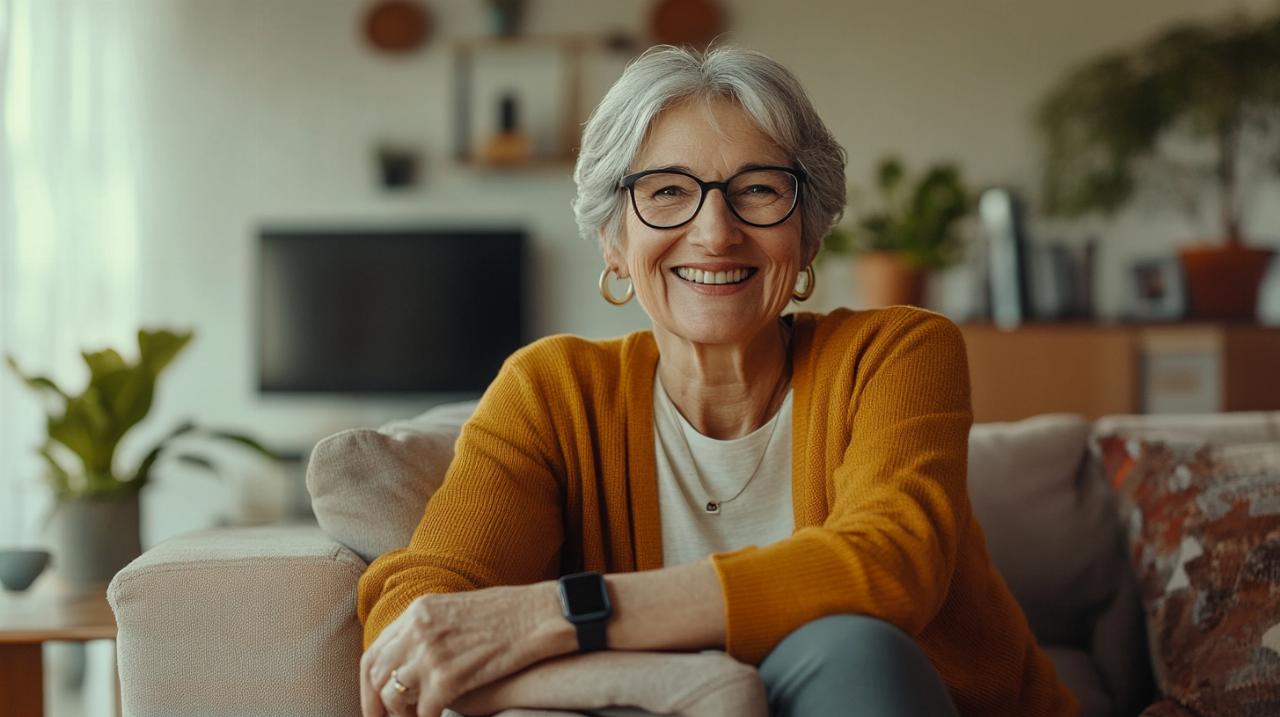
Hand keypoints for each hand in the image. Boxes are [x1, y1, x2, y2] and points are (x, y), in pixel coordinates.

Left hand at [360, 581, 574, 716]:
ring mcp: (431, 652)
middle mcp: (418, 629)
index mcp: (419, 610)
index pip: (374, 652)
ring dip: (402, 715)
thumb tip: (413, 661)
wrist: (541, 615)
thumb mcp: (460, 609)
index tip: (375, 704)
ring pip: (394, 695)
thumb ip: (431, 630)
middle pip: (377, 675)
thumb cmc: (511, 614)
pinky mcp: (449, 676)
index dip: (368, 685)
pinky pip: (424, 711)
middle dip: (379, 705)